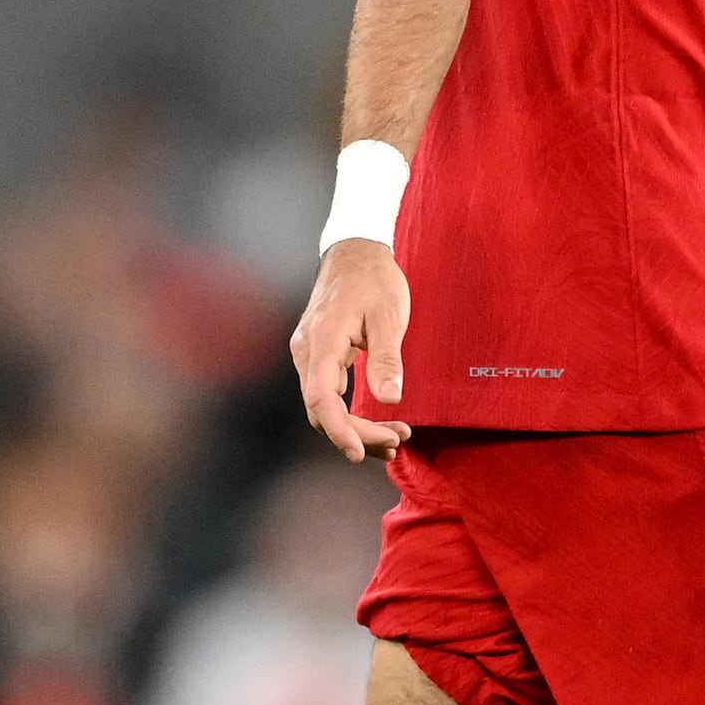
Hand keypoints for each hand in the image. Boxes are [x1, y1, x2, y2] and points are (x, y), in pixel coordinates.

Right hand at [291, 241, 412, 458]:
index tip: (361, 453)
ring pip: (324, 406)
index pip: (321, 398)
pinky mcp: (318, 357)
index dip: (340, 431)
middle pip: (322, 410)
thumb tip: (390, 400)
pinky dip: (350, 414)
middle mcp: (306, 351)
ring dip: (356, 428)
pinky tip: (376, 424)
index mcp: (321, 341)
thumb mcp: (388, 317)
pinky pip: (328, 394)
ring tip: (395, 439)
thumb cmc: (374, 280)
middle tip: (398, 442)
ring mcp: (309, 354)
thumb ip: (386, 359)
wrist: (355, 251)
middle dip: (358, 434)